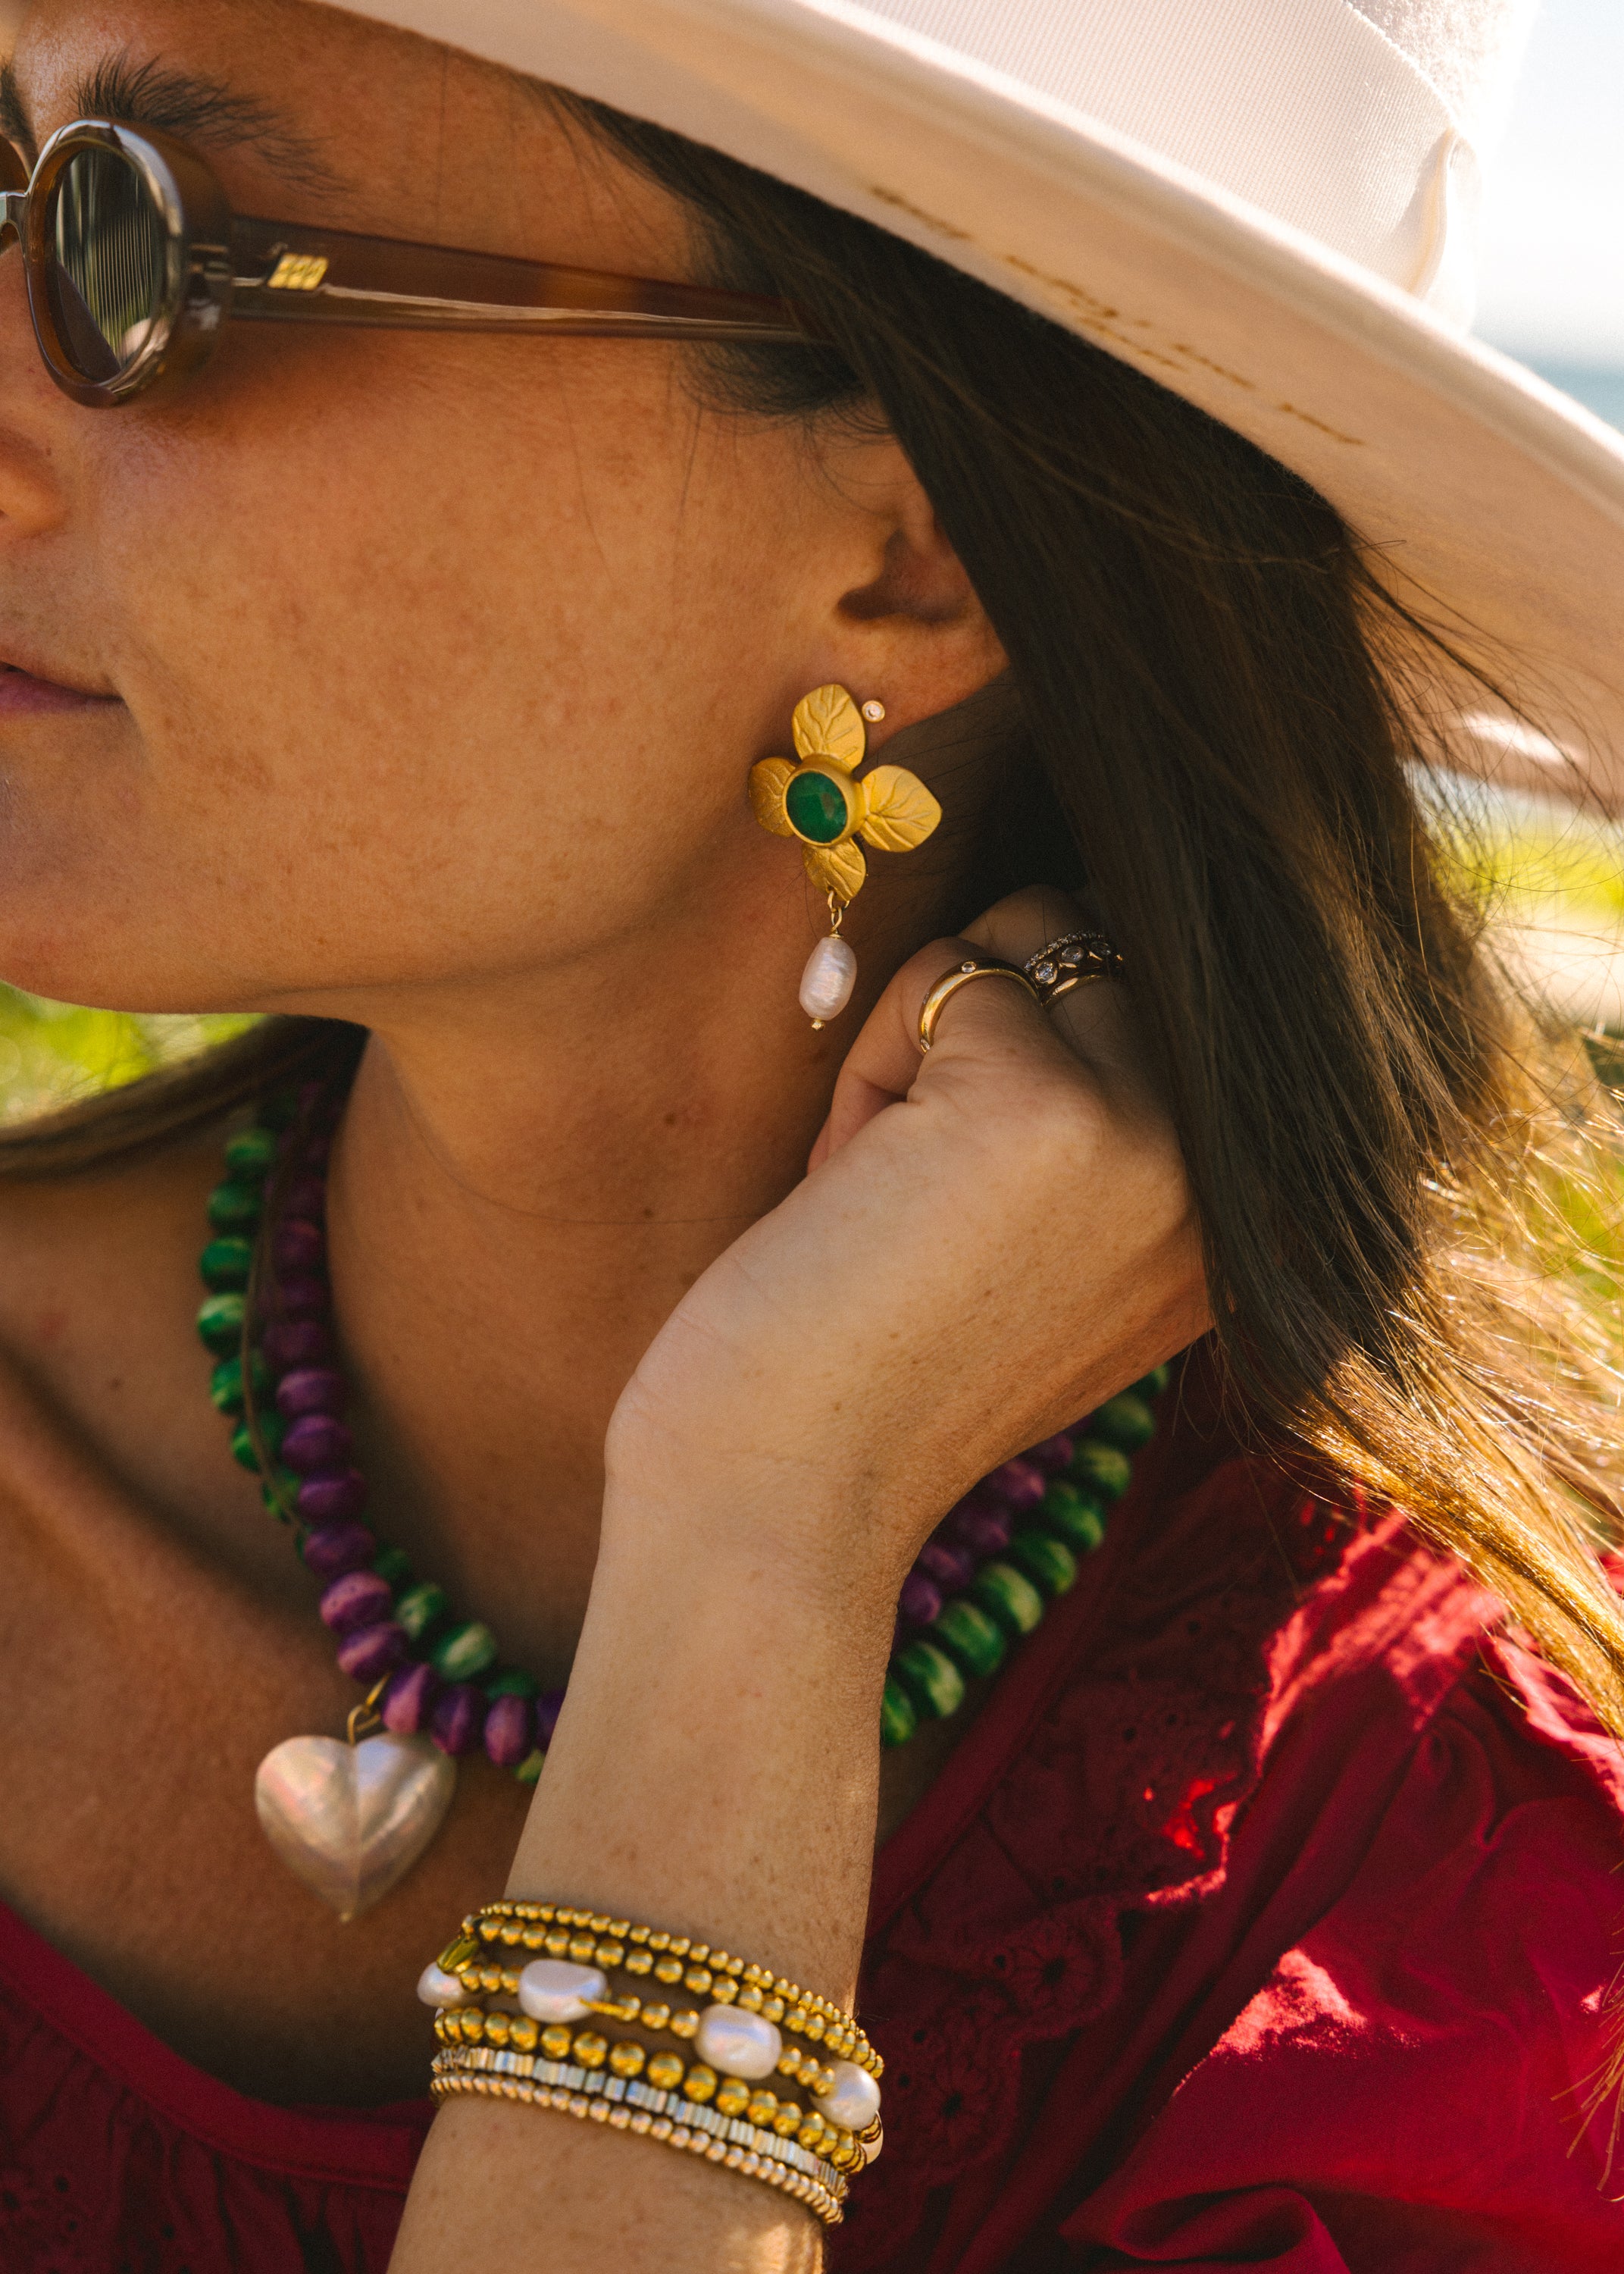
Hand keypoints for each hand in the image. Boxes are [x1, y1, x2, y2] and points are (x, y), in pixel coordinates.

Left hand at [608, 887, 1209, 1598]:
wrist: (786, 1499)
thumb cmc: (881, 1377)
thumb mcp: (1056, 1253)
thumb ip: (1114, 1124)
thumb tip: (1074, 917)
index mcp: (1243, 1220)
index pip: (1178, 1002)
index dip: (1044, 1049)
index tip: (969, 1200)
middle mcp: (1226, 1175)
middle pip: (1107, 950)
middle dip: (984, 1028)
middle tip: (915, 1185)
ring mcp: (1152, 1131)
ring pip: (1027, 943)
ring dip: (925, 1036)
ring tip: (887, 1183)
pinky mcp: (1044, 1102)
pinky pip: (943, 976)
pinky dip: (868, 1065)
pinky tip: (851, 1186)